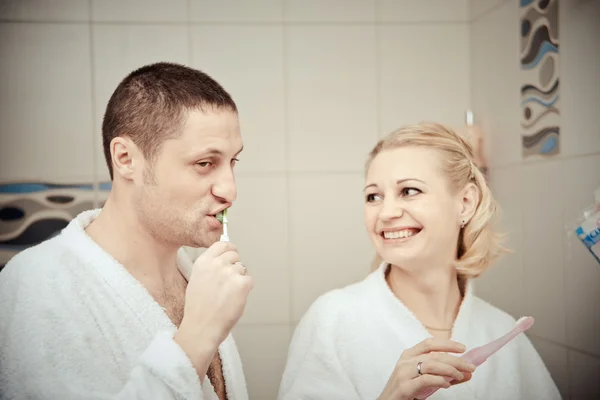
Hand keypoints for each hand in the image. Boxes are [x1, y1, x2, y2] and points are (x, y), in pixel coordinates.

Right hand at [174, 241, 252, 377]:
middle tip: (228, 282)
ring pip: (242, 269)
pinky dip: (245, 290)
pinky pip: (249, 281)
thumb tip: (222, 259)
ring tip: (227, 295)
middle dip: (235, 266)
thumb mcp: (197, 279)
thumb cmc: (198, 308)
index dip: (229, 250)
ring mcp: (230, 272)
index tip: (231, 254)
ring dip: (239, 280)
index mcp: (203, 261)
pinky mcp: (242, 283)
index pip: (222, 244)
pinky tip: (234, 299)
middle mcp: (217, 264)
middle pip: (235, 255)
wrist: (202, 326)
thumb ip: (209, 267)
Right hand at [377, 338, 475, 399]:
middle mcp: (405, 361)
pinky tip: (446, 385)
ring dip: (449, 370)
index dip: (447, 344)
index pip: (429, 343)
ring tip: (459, 376)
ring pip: (431, 364)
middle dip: (456, 360)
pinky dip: (439, 381)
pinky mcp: (405, 387)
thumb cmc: (405, 390)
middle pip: (434, 355)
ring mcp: (404, 373)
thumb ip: (445, 376)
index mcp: (409, 355)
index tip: (462, 348)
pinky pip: (425, 380)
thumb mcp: (424, 379)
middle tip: (470, 367)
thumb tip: (467, 373)